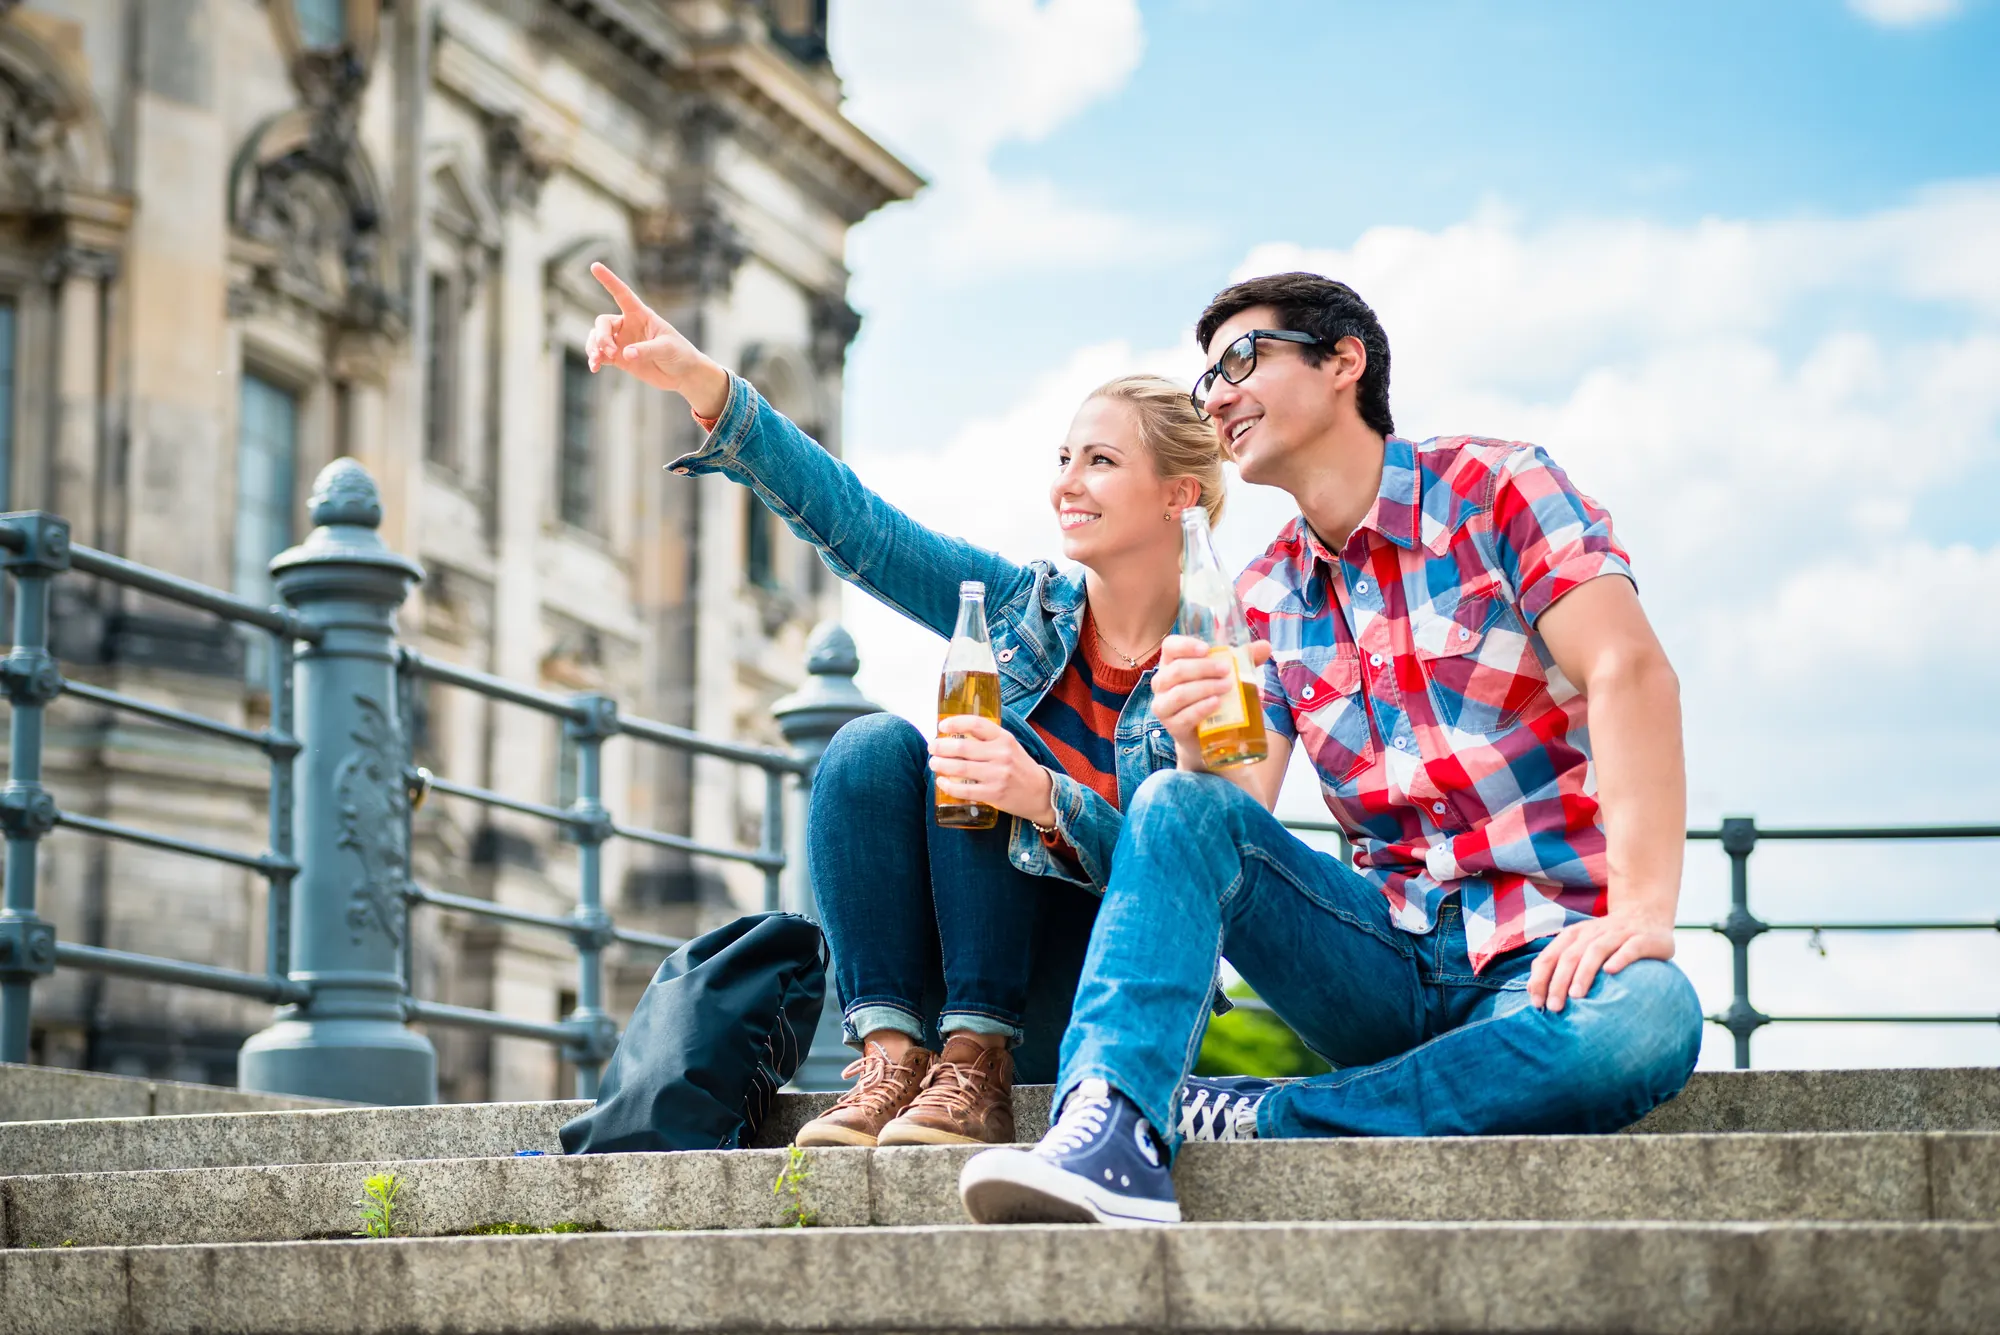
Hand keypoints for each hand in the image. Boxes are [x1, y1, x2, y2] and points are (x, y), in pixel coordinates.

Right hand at [584, 262, 729, 417]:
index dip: (608, 280)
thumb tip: (625, 353)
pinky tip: (595, 367)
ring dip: (594, 348)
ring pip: (597, 338)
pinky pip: (601, 355)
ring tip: (597, 361)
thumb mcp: (666, 348)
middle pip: (603, 322)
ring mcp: (622, 341)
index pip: (622, 294)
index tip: (595, 266)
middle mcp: (628, 325)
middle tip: (611, 352)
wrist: (683, 373)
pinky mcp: (620, 358)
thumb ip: (646, 350)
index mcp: (641, 315)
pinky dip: (595, 360)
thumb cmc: (680, 353)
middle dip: (602, 336)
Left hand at [929, 716, 1057, 826]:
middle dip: (941, 746)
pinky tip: (942, 781)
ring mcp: (998, 775)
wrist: (1040, 793)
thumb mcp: (1008, 746)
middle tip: (932, 747)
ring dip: (941, 764)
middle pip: (962, 746)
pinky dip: (949, 785)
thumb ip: (987, 739)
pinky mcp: (994, 794)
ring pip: (960, 768)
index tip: (942, 726)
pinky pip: (964, 790)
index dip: (955, 722)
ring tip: (933, 763)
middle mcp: (1001, 754)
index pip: (976, 723)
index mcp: (1004, 738)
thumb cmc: (1019, 767)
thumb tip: (954, 734)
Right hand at [1150, 634, 1271, 770]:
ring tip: (1227, 687)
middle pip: (1177, 670)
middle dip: (1204, 668)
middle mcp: (1162, 682)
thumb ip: (1244, 660)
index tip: (1207, 649)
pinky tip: (1216, 704)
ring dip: (1205, 688)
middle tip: (1227, 670)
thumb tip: (1265, 646)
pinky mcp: (1171, 726)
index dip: (1185, 645)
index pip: (1170, 646)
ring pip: (1180, 693)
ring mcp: (1164, 705)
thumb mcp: (1229, 675)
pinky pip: (1184, 716)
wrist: (1208, 735)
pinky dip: (1201, 708)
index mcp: (1172, 663)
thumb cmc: (1215, 696)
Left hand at [1527, 909, 1675, 1012]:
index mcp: (1574, 935)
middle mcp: (1593, 932)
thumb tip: (1535, 992)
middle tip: (1554, 1007)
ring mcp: (1619, 933)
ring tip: (1576, 995)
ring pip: (1596, 950)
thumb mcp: (1583, 946)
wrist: (1646, 914)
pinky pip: (1630, 948)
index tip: (1537, 1002)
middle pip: (1570, 955)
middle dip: (1558, 982)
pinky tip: (1611, 971)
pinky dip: (1619, 958)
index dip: (1540, 978)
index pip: (1550, 956)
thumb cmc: (1608, 939)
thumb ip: (1562, 963)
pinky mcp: (1643, 938)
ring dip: (1584, 973)